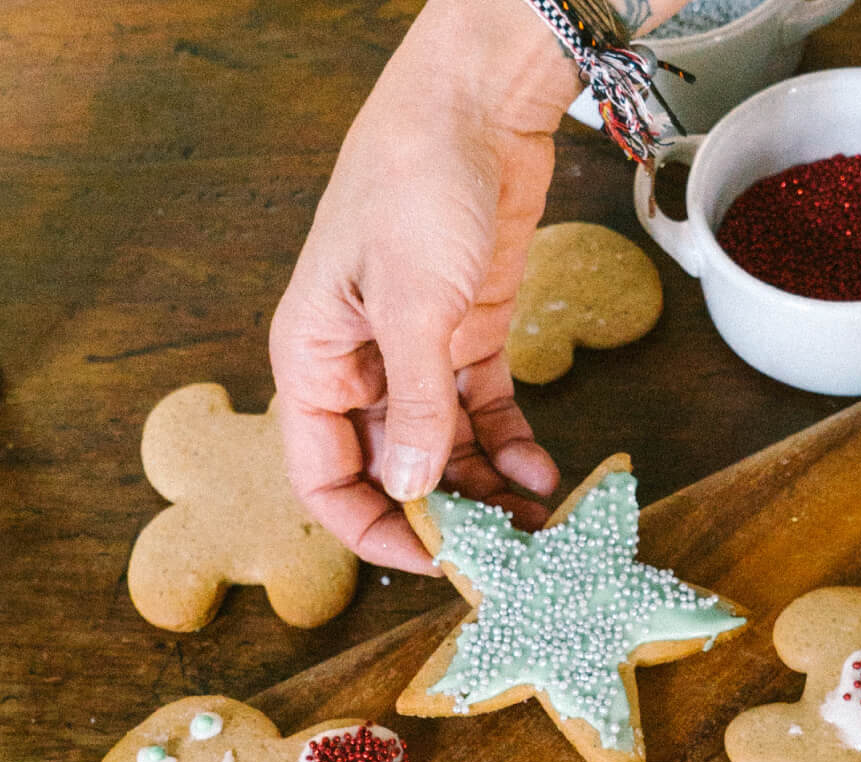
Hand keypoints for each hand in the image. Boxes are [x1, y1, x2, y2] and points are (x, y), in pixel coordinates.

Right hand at [270, 0, 579, 573]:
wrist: (479, 100)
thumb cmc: (417, 183)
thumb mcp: (413, 304)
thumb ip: (412, 405)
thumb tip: (410, 489)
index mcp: (315, 360)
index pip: (324, 476)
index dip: (372, 528)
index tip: (431, 561)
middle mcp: (360, 368)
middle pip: (392, 472)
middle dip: (446, 518)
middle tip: (502, 556)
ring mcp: (416, 355)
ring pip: (444, 452)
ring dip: (487, 493)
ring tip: (537, 528)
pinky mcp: (467, 337)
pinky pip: (484, 415)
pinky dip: (512, 448)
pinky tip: (545, 475)